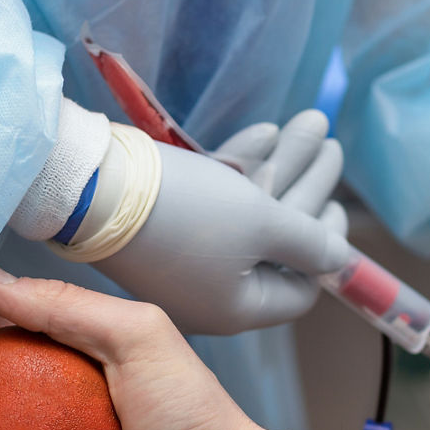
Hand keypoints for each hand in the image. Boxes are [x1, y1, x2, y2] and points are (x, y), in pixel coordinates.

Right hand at [93, 110, 349, 334]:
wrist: (87, 185)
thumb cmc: (188, 212)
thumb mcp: (264, 224)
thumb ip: (311, 242)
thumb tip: (342, 261)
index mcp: (237, 308)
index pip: (300, 289)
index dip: (325, 247)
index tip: (335, 206)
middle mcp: (209, 291)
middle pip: (276, 244)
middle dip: (307, 189)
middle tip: (331, 145)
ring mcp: (182, 258)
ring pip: (245, 215)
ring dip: (281, 167)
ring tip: (311, 121)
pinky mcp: (159, 224)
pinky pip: (212, 202)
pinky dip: (238, 170)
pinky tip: (264, 132)